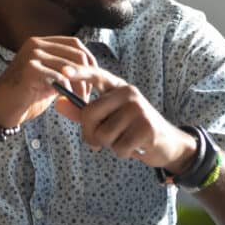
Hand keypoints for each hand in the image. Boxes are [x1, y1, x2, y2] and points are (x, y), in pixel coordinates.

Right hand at [0, 36, 96, 127]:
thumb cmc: (25, 97)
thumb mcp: (49, 78)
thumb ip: (64, 70)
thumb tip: (88, 70)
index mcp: (41, 43)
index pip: (75, 44)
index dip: (89, 60)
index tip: (94, 78)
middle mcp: (36, 44)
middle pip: (76, 54)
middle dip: (88, 75)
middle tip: (88, 95)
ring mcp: (32, 55)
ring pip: (70, 67)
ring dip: (80, 86)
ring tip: (79, 101)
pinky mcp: (30, 69)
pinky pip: (60, 77)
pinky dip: (68, 91)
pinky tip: (67, 101)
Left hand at [54, 66, 197, 172]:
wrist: (167, 144)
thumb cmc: (132, 130)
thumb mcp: (108, 118)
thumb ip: (82, 112)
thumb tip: (58, 103)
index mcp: (118, 87)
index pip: (97, 75)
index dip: (80, 73)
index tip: (63, 72)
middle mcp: (128, 93)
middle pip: (90, 114)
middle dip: (90, 134)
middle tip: (101, 142)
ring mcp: (139, 109)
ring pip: (103, 134)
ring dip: (110, 145)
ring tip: (124, 140)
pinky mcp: (146, 127)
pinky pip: (118, 147)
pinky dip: (123, 153)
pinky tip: (135, 147)